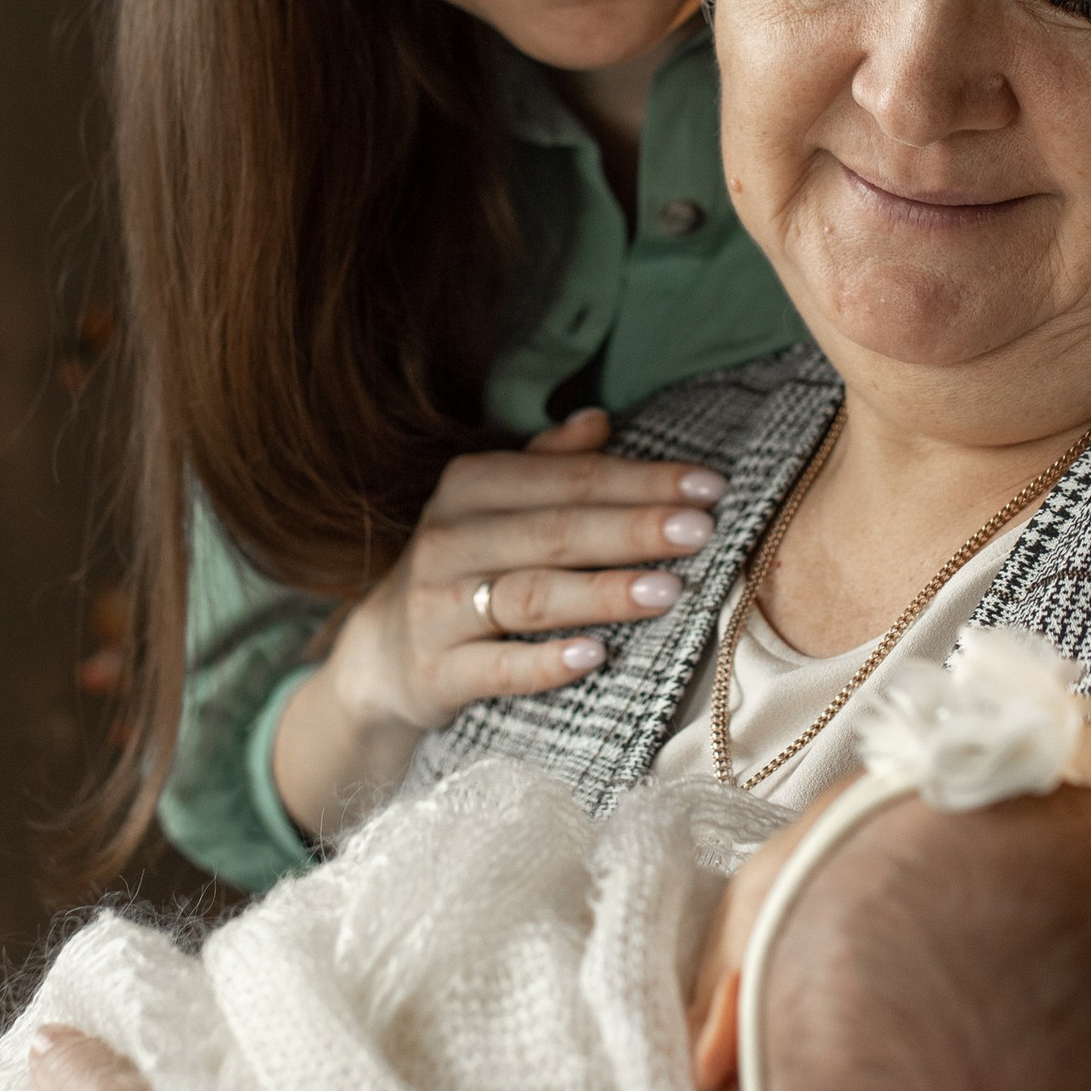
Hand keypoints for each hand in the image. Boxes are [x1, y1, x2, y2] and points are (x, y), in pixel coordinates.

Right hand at [271, 407, 726, 834]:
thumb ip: (547, 463)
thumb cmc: (464, 568)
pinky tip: (595, 656)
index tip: (709, 486)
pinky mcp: (437, 672)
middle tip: (700, 531)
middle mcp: (449, 539)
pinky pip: (497, 667)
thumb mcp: (492, 505)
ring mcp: (439, 607)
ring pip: (530, 595)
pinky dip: (545, 663)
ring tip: (667, 591)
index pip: (568, 478)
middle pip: (554, 531)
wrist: (382, 655)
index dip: (640, 480)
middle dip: (632, 528)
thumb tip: (598, 418)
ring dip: (601, 592)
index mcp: (469, 487)